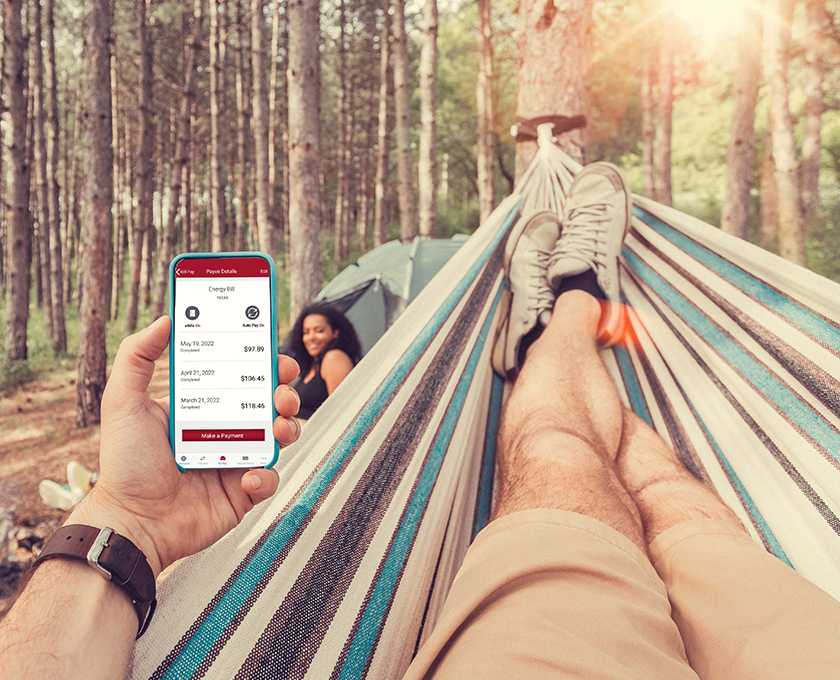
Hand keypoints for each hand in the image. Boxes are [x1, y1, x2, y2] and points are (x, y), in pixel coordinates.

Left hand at [68, 316, 300, 576]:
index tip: (274, 353)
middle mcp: (223, 431)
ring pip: (278, 437)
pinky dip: (265, 475)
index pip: (240, 377)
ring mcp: (235, 460)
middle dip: (285, 391)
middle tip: (282, 391)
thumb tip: (165, 320)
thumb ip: (137, 356)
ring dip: (288, 426)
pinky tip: (246, 476)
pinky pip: (269, 479)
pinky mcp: (242, 493)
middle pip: (268, 403)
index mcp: (201, 407)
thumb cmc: (125, 465)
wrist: (133, 523)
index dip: (262, 363)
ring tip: (279, 428)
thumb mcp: (123, 402)